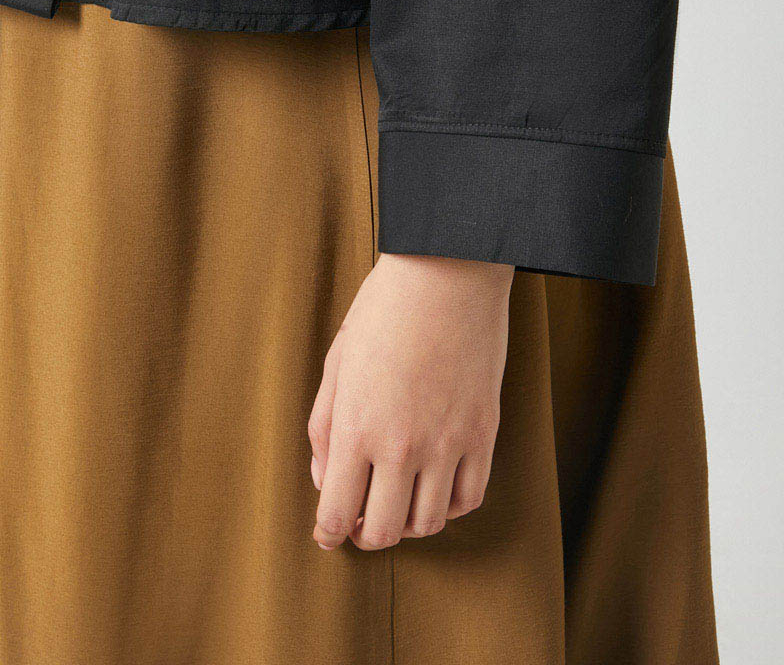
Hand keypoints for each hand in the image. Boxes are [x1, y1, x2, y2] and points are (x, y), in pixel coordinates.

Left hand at [307, 251, 512, 551]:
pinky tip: (436, 486)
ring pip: (429, 523)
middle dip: (365, 534)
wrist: (448, 273)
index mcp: (356, 426)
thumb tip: (325, 477)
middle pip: (383, 531)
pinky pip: (471, 498)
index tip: (328, 533)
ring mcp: (448, 442)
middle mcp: (401, 445)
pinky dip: (450, 506)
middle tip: (361, 519)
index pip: (336, 512)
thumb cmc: (385, 308)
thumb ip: (324, 427)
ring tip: (398, 501)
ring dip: (407, 523)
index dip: (327, 533)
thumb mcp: (338, 361)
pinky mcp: (483, 432)